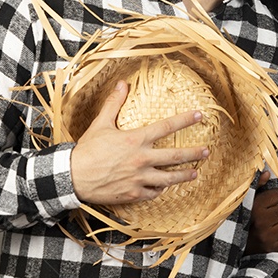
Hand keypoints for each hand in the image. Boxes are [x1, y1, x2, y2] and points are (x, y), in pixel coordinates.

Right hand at [71, 81, 209, 204]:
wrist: (72, 177)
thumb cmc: (87, 150)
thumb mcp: (100, 124)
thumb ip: (114, 104)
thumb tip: (122, 84)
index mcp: (135, 140)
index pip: (167, 127)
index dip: (185, 120)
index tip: (199, 116)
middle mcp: (141, 160)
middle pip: (175, 157)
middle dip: (194, 153)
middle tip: (206, 151)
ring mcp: (139, 179)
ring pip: (169, 179)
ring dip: (184, 175)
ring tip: (194, 173)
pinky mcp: (133, 194)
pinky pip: (153, 193)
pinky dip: (160, 189)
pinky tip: (165, 187)